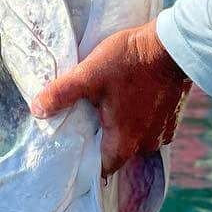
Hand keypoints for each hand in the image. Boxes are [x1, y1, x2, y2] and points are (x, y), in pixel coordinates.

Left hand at [29, 20, 190, 175]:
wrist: (174, 44)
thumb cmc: (131, 61)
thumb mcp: (89, 74)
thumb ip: (61, 94)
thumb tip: (37, 110)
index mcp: (125, 142)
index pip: (101, 168)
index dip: (86, 160)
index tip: (74, 147)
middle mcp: (147, 144)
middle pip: (119, 152)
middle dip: (104, 139)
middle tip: (89, 121)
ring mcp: (164, 131)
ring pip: (137, 138)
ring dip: (125, 127)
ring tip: (111, 106)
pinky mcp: (174, 116)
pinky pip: (152, 125)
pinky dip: (142, 117)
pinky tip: (133, 98)